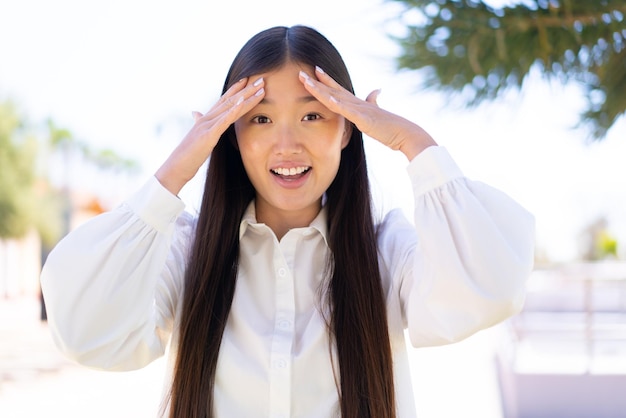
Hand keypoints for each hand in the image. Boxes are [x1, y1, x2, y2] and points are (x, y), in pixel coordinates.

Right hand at [155, 77, 264, 194]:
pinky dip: (234, 110)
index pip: (224, 101)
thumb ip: (199, 123)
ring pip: (230, 107)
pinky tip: (242, 101)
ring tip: (260, 87)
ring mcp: (208, 125)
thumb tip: (195, 112)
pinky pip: (224, 120)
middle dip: (247, 90)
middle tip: (261, 80)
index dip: (236, 90)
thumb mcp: (197, 137)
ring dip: (246, 96)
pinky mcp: (208, 134)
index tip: (247, 80)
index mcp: (206, 119)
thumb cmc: (187, 155)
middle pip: (230, 100)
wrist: (176, 167)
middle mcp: (207, 118)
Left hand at [299, 67, 436, 160]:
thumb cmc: (391, 126)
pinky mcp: (364, 118)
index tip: (314, 71)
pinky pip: (348, 111)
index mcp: (357, 103)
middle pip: (332, 91)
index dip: (325, 80)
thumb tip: (377, 90)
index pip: (338, 89)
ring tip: (307, 82)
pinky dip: (337, 104)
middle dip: (315, 83)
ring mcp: (359, 110)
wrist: (404, 133)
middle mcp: (356, 103)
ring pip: (335, 98)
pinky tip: (327, 97)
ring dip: (320, 90)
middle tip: (300, 74)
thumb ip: (374, 101)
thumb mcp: (378, 112)